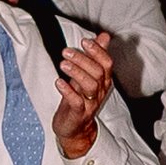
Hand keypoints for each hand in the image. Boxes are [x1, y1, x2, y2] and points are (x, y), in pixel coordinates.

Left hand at [50, 29, 115, 156]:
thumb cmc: (80, 98)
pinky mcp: (79, 114)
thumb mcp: (87, 76)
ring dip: (77, 73)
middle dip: (83, 59)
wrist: (75, 128)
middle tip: (66, 51)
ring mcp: (91, 103)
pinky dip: (68, 91)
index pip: (107, 63)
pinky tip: (59, 82)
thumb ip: (96, 56)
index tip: (85, 41)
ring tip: (63, 64)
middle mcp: (100, 91)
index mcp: (103, 80)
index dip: (98, 51)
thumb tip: (104, 36)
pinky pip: (77, 102)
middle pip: (98, 72)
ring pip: (91, 86)